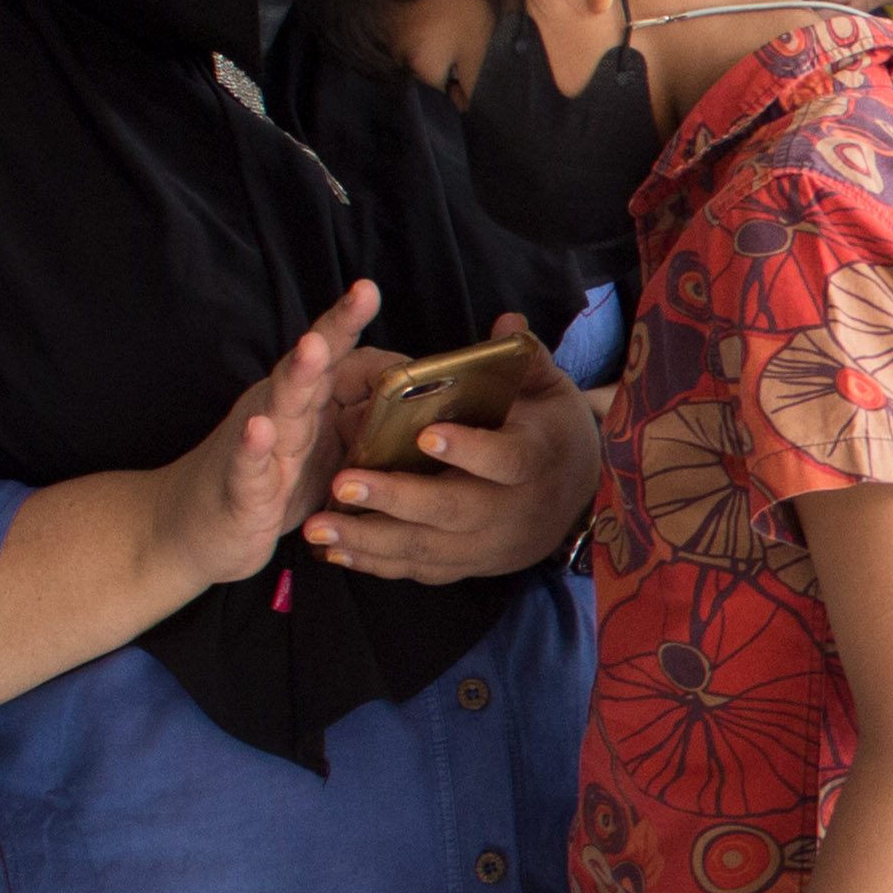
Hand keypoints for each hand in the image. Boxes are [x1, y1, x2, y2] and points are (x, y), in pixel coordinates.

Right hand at [151, 280, 377, 590]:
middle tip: (361, 294)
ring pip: (280, 406)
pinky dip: (253, 447)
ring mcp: (258, 449)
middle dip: (335, 330)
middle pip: (309, 365)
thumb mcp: (324, 453)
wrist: (188, 531)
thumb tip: (418, 402)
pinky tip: (259, 428)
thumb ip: (362, 423)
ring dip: (298, 376)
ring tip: (314, 348)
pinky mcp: (240, 490)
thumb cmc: (267, 486)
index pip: (333, 356)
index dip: (349, 324)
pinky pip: (248, 465)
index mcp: (304, 403)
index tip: (368, 289)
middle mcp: (278, 415)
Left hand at [308, 316, 603, 581]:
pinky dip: (374, 563)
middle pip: (454, 509)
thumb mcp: (550, 393)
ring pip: (427, 548)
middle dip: (395, 499)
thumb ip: (526, 360)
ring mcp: (488, 545)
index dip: (470, 450)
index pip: (506, 460)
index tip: (425, 435)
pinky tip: (331, 550)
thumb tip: (507, 323)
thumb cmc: (551, 433)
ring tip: (316, 526)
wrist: (577, 501)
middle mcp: (514, 510)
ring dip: (368, 539)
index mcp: (537, 459)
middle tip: (341, 482)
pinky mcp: (466, 566)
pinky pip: (418, 569)